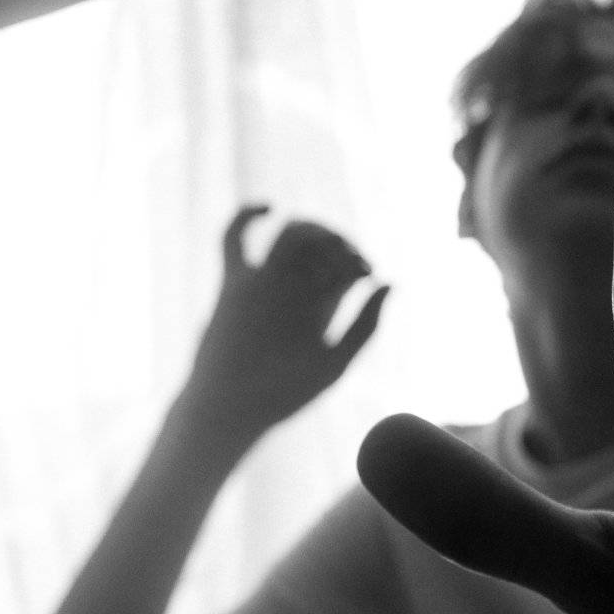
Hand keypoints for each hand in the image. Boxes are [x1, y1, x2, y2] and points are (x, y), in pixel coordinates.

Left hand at [185, 205, 388, 434]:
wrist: (224, 406)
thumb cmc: (286, 392)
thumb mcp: (337, 364)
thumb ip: (367, 323)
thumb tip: (389, 282)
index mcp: (313, 304)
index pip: (346, 262)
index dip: (361, 264)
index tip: (366, 278)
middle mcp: (283, 282)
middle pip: (322, 240)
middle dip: (342, 244)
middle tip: (349, 263)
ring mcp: (253, 278)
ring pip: (290, 232)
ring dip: (314, 231)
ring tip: (326, 247)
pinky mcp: (229, 281)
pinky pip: (233, 235)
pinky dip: (248, 214)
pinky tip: (268, 206)